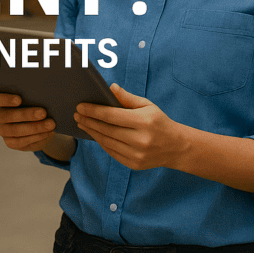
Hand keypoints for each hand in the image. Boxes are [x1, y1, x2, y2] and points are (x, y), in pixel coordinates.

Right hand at [0, 90, 56, 151]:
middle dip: (26, 114)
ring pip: (15, 130)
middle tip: (43, 112)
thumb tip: (43, 94)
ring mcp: (2, 130)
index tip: (19, 99)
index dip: (5, 99)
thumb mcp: (32, 96)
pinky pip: (21, 141)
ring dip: (34, 127)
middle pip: (6, 116)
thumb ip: (32, 94)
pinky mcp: (10, 142)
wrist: (38, 122)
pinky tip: (48, 132)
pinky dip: (36, 137)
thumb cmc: (34, 102)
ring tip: (50, 124)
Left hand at [74, 84, 188, 170]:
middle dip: (89, 121)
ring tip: (82, 123)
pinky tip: (94, 134)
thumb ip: (127, 98)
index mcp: (144, 122)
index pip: (112, 116)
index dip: (93, 111)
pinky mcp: (134, 164)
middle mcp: (140, 140)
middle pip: (106, 130)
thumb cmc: (159, 122)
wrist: (176, 147)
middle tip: (76, 114)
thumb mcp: (148, 105)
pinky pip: (111, 152)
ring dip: (91, 132)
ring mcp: (137, 154)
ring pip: (107, 142)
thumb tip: (110, 88)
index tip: (80, 106)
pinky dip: (101, 142)